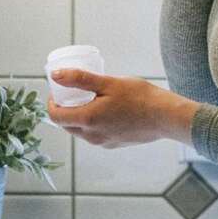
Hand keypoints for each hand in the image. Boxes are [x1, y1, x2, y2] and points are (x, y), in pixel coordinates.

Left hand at [46, 68, 197, 147]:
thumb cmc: (139, 97)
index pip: (56, 117)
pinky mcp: (114, 144)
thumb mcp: (109, 83)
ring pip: (80, 131)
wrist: (165, 117)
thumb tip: (55, 75)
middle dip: (63, 109)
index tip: (57, 89)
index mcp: (88, 120)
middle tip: (71, 91)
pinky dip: (92, 123)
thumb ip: (80, 79)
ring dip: (78, 116)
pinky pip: (94, 134)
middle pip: (66, 125)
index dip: (51, 103)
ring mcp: (103, 142)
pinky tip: (105, 109)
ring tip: (89, 98)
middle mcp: (92, 136)